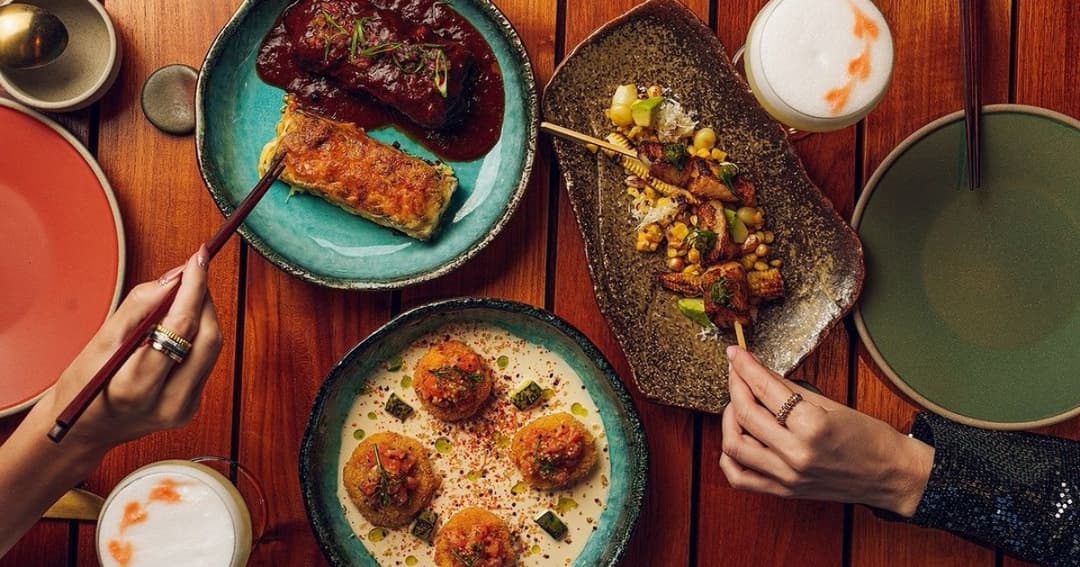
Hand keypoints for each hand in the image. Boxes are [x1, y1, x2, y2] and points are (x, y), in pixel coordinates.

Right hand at [42, 245, 222, 450]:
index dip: (194, 287)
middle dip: (204, 299)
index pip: (180, 327)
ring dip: (203, 315)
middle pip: (208, 338)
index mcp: (137, 386)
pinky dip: (197, 336)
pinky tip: (180, 325)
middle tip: (192, 275)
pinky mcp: (192, 407)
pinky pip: (205, 360)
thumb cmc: (85, 385)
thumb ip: (139, 307)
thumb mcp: (100, 342)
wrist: (84, 431)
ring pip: (212, 348)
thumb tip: (175, 278)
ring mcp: (184, 408)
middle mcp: (168, 401)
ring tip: (183, 297)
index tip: (198, 258)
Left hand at [719, 346, 933, 516]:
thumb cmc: (869, 437)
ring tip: (738, 404)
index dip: (745, 366)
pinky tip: (736, 438)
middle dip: (735, 385)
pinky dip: (728, 458)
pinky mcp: (784, 492)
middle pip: (745, 414)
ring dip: (728, 419)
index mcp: (813, 426)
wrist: (892, 475)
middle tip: (736, 372)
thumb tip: (757, 368)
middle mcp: (796, 454)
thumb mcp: (830, 404)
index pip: (765, 389)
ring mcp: (787, 476)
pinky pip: (740, 478)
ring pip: (734, 446)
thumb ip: (789, 388)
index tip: (735, 353)